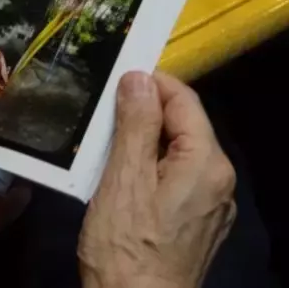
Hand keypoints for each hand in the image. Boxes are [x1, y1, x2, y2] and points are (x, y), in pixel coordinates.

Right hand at [78, 72, 235, 287]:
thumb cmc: (125, 244)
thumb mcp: (124, 178)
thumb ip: (136, 124)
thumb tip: (139, 78)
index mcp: (207, 163)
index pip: (185, 101)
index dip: (152, 83)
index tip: (116, 80)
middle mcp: (219, 179)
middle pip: (183, 126)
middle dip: (144, 113)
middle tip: (103, 114)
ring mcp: (211, 203)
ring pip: (178, 152)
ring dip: (144, 140)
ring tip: (106, 141)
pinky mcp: (197, 221)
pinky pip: (176, 177)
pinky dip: (150, 166)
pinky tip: (123, 175)